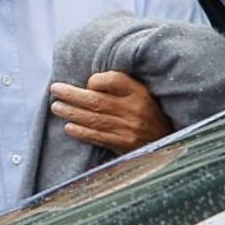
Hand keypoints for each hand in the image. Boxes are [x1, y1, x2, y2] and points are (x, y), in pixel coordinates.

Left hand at [49, 71, 172, 154]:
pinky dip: (82, 132)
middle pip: (97, 100)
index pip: (114, 80)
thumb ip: (120, 86)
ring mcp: (130, 128)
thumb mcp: (142, 93)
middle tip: (55, 90)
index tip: (87, 82)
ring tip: (56, 107)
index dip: (96, 80)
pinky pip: (99, 137)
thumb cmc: (148, 112)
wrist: (169, 141)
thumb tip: (89, 83)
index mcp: (139, 92)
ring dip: (72, 113)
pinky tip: (69, 128)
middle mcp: (135, 109)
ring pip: (95, 119)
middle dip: (73, 95)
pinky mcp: (125, 145)